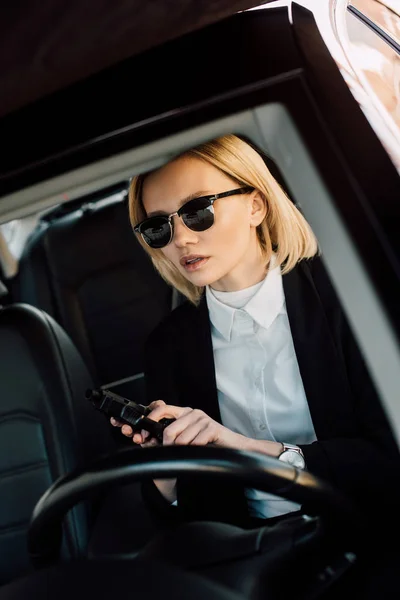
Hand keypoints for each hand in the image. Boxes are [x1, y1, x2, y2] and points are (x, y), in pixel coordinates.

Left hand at [111, 400, 282, 455]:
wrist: (234, 447)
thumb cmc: (209, 444)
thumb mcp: (187, 438)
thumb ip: (171, 437)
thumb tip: (148, 440)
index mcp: (184, 413)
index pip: (162, 409)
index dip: (150, 419)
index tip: (143, 433)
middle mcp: (192, 413)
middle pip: (169, 430)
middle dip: (167, 446)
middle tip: (171, 454)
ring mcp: (202, 419)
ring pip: (181, 439)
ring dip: (182, 451)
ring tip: (190, 453)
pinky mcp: (212, 428)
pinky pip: (195, 443)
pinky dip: (195, 450)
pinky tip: (200, 450)